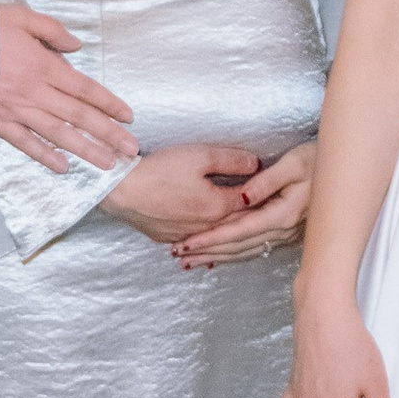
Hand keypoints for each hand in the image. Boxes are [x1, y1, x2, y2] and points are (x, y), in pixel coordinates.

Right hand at [0, 6, 138, 174]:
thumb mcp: (20, 16)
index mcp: (43, 66)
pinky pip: (25, 143)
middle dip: (108, 134)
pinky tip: (63, 168)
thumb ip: (52, 31)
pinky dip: (44, 156)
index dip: (109, 104)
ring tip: (108, 164)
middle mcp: (34, 92)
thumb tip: (77, 48)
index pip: (85, 89)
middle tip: (130, 152)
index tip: (129, 117)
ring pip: (58, 134)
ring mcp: (16, 110)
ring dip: (85, 150)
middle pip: (79, 116)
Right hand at [102, 142, 259, 249]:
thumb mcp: (200, 155)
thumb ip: (231, 160)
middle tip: (272, 211)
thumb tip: (257, 164)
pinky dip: (207, 241)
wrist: (121, 191)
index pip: (252, 203)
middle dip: (255, 217)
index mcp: (218, 207)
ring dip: (232, 233)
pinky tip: (212, 242)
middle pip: (237, 224)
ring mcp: (186, 236)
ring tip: (248, 230)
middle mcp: (206, 227)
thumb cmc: (160, 170)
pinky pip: (195, 241)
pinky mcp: (168, 238)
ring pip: (217, 237)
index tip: (277, 190)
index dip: (265, 194)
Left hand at [176, 143, 314, 267]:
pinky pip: (255, 248)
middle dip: (207, 252)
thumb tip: (243, 195)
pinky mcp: (286, 233)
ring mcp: (286, 234)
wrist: (346, 173)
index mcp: (282, 214)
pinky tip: (219, 258)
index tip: (188, 242)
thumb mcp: (294, 164)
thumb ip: (267, 181)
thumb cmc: (320, 162)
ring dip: (217, 257)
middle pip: (238, 247)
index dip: (211, 238)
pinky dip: (234, 254)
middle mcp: (283, 230)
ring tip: (191, 261)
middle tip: (180, 256)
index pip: (238, 231)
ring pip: (245, 251)